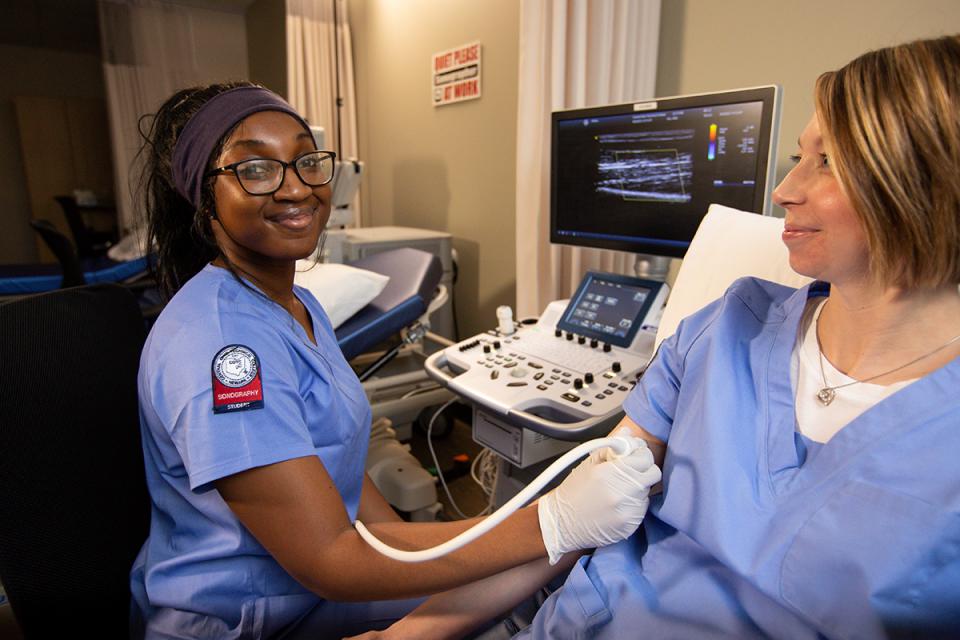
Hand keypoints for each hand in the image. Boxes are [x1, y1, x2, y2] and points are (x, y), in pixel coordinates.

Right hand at [537, 434, 660, 563]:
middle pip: (653, 474)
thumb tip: (626, 434)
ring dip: (638, 487)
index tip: (635, 455)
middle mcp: (623, 493)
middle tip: (630, 471)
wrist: (562, 524)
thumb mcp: (588, 463)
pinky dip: (634, 503)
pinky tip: (618, 504)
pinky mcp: (631, 526)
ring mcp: (629, 511)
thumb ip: (611, 447)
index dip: (641, 454)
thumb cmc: (572, 493)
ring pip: (648, 491)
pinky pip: (642, 508)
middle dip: (644, 469)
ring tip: (619, 489)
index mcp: (611, 473)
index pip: (645, 458)